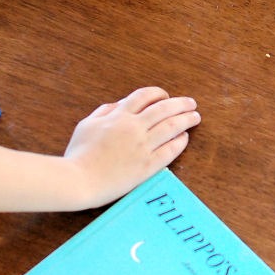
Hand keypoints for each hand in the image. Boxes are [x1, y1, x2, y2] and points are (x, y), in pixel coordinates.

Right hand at [63, 87, 198, 207]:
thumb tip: (118, 105)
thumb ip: (103, 112)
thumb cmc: (78, 154)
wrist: (79, 181)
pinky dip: (179, 142)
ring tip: (195, 117)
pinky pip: (169, 151)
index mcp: (119, 115)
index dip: (158, 93)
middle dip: (180, 104)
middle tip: (191, 103)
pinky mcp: (147, 166)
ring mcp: (142, 147)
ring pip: (171, 127)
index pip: (144, 96)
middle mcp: (134, 128)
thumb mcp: (86, 125)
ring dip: (186, 119)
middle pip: (164, 109)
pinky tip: (184, 138)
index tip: (166, 96)